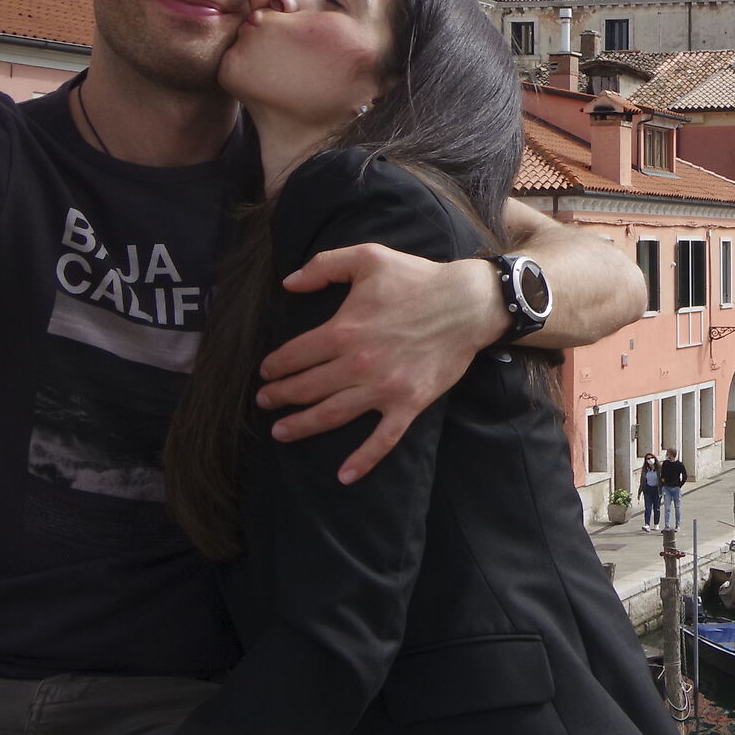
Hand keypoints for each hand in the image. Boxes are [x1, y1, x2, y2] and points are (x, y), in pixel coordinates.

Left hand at [257, 246, 505, 481]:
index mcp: (344, 329)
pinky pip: (383, 438)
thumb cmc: (418, 279)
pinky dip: (363, 460)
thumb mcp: (368, 258)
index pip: (296, 354)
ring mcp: (384, 388)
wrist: (468, 304)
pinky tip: (344, 476)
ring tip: (281, 432)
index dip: (275, 366)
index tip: (266, 373)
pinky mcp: (409, 403)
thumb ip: (323, 266)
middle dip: (280, 396)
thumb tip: (288, 283)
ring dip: (302, 426)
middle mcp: (358, 364)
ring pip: (332, 414)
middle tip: (265, 402)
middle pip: (307, 388)